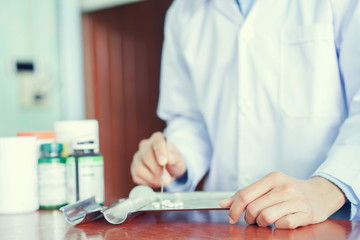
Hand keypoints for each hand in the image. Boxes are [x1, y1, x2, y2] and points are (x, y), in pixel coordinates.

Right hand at [131, 132, 186, 187]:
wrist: (169, 168)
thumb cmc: (173, 161)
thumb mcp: (178, 159)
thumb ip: (174, 158)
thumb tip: (169, 158)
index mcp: (157, 138)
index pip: (157, 143)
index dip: (160, 153)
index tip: (163, 162)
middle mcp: (145, 145)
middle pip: (147, 157)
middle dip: (157, 171)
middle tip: (167, 180)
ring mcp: (137, 157)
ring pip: (139, 168)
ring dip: (152, 178)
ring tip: (163, 181)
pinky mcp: (133, 168)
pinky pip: (137, 177)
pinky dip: (147, 182)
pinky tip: (156, 181)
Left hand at [219, 171, 345, 228]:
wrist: (321, 193)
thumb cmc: (290, 190)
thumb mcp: (269, 186)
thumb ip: (246, 194)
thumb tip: (223, 204)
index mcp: (272, 178)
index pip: (245, 195)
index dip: (234, 209)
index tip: (231, 218)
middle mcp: (284, 187)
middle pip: (253, 208)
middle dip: (249, 218)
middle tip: (253, 219)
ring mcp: (296, 200)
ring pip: (266, 217)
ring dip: (262, 224)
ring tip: (266, 221)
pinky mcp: (306, 213)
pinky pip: (283, 225)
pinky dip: (279, 227)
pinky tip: (281, 222)